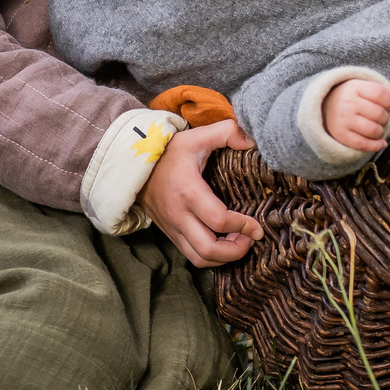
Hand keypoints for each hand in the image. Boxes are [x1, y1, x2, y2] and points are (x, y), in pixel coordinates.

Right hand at [141, 119, 263, 265]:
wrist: (132, 165)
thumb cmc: (168, 151)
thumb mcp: (196, 136)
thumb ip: (226, 132)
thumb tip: (252, 139)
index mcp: (188, 192)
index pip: (218, 221)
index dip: (242, 227)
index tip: (257, 226)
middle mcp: (178, 215)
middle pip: (208, 249)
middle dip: (235, 250)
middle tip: (250, 239)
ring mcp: (172, 227)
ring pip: (198, 258)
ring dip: (223, 258)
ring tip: (239, 243)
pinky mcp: (169, 233)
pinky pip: (190, 255)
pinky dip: (210, 257)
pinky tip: (223, 244)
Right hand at [322, 79, 389, 151]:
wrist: (324, 107)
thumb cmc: (352, 97)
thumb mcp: (365, 88)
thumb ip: (385, 92)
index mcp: (354, 88)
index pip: (380, 94)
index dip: (389, 102)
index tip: (388, 105)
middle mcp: (347, 103)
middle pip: (379, 114)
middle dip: (385, 117)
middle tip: (380, 117)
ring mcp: (343, 120)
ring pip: (374, 130)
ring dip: (381, 131)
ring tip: (377, 128)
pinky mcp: (341, 136)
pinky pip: (364, 145)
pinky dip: (376, 146)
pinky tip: (381, 143)